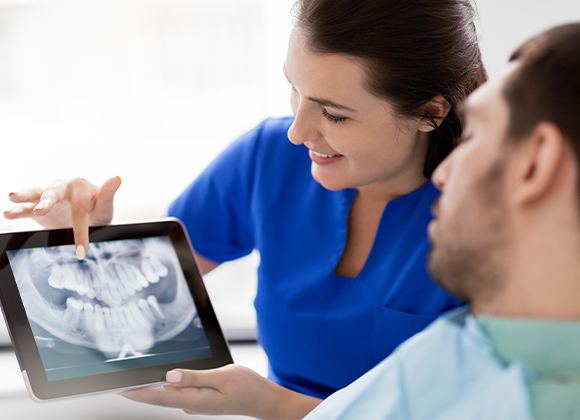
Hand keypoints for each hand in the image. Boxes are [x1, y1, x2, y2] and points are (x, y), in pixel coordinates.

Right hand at [4, 176, 121, 257]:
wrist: (88, 217)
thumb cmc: (97, 211)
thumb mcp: (105, 207)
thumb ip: (108, 195)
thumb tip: (117, 178)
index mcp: (81, 187)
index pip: (80, 209)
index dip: (81, 231)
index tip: (82, 251)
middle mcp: (63, 188)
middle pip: (54, 192)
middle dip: (48, 201)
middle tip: (41, 210)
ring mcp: (48, 197)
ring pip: (36, 194)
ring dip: (25, 196)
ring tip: (12, 197)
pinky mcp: (37, 208)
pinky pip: (26, 208)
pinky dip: (17, 210)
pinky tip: (8, 212)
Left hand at [120, 365, 320, 418]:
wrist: (264, 400)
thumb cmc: (248, 387)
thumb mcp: (223, 377)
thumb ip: (195, 377)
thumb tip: (170, 375)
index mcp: (195, 400)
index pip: (159, 395)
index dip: (137, 392)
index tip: (119, 387)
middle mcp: (192, 404)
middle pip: (160, 396)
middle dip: (139, 390)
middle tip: (119, 382)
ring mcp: (197, 403)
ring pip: (168, 395)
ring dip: (151, 389)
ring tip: (134, 380)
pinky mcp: (202, 399)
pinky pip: (179, 393)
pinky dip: (166, 387)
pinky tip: (162, 380)